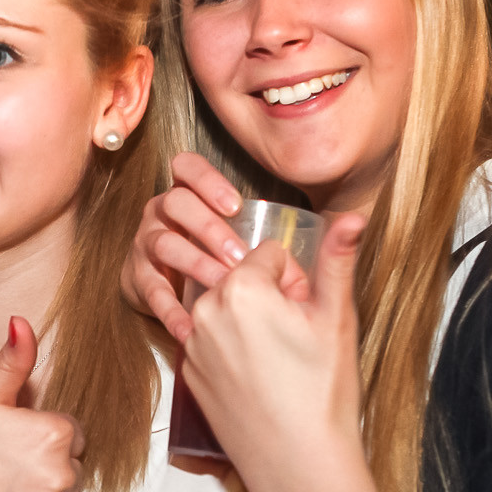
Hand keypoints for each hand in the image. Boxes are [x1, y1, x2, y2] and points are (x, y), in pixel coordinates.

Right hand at [124, 154, 305, 341]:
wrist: (176, 298)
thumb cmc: (222, 263)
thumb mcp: (249, 240)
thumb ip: (289, 231)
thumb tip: (353, 224)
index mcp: (189, 194)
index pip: (186, 167)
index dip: (208, 181)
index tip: (236, 206)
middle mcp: (163, 213)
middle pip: (175, 202)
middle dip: (207, 226)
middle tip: (237, 255)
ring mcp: (147, 243)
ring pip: (163, 242)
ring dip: (193, 262)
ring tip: (220, 285)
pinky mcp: (137, 278)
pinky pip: (150, 289)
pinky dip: (170, 309)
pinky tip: (190, 324)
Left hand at [182, 215, 389, 491]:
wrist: (298, 465)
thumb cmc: (322, 392)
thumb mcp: (336, 320)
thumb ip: (337, 260)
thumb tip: (353, 215)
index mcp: (240, 287)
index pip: (269, 255)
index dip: (295, 282)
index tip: (306, 314)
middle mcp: (204, 309)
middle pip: (241, 278)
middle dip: (269, 298)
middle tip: (293, 340)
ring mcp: (191, 344)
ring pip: (223, 308)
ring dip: (247, 321)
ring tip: (276, 361)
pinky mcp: (187, 373)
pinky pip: (209, 340)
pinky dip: (230, 349)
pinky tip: (256, 379)